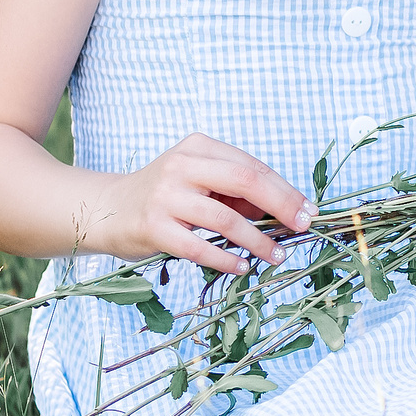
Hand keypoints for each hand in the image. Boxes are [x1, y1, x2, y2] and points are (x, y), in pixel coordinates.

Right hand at [89, 132, 313, 274]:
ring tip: (277, 256)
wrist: (108, 210)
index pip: (252, 167)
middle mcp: (182, 166)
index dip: (284, 189)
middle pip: (245, 182)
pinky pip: (198, 247)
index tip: (308, 209)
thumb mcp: (199, 180)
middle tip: (302, 226)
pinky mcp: (153, 228)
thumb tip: (283, 210)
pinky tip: (242, 267)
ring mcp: (165, 197)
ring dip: (257, 241)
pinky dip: (225, 259)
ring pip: (225, 218)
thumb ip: (235, 190)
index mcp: (198, 147)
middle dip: (281, 205)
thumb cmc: (166, 195)